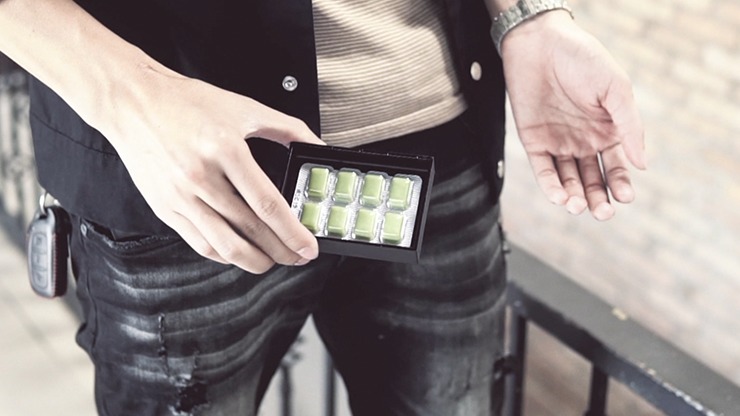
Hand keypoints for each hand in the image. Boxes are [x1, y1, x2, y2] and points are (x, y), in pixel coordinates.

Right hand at [100, 64, 321, 272]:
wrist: (133, 102)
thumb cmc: (186, 103)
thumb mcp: (244, 108)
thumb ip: (287, 128)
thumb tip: (315, 146)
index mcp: (226, 150)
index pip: (267, 205)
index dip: (292, 232)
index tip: (308, 246)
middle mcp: (201, 177)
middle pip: (250, 230)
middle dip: (281, 251)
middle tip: (298, 257)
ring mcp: (180, 196)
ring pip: (225, 246)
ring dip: (255, 261)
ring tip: (273, 260)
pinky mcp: (165, 208)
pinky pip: (200, 243)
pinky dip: (225, 255)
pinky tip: (241, 252)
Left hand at [501, 11, 645, 219]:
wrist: (542, 43)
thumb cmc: (583, 59)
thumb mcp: (616, 90)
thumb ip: (629, 127)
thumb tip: (642, 164)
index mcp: (607, 130)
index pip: (615, 167)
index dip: (620, 185)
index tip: (625, 197)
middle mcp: (583, 141)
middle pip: (591, 180)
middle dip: (598, 200)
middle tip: (603, 213)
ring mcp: (558, 142)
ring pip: (567, 180)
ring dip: (574, 197)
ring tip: (579, 206)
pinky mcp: (534, 140)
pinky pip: (542, 170)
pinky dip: (550, 186)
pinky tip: (560, 196)